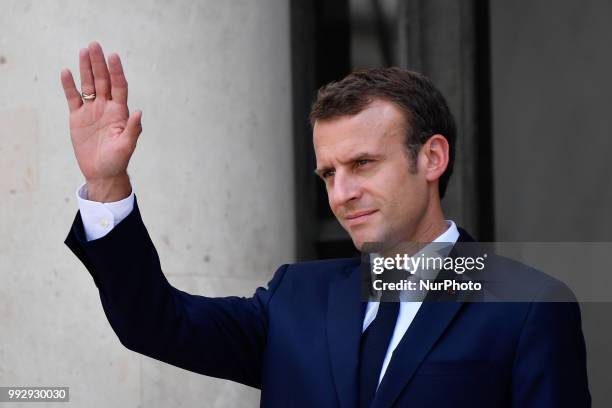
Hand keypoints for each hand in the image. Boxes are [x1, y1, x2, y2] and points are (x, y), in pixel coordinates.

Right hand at [61, 42, 140, 200]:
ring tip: (83, 51)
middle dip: (99, 63)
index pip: (119, 86)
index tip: (113, 56)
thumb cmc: (117, 161)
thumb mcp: (127, 146)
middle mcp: (106, 107)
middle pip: (102, 80)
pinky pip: (73, 98)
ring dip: (86, 69)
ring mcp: (92, 110)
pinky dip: (69, 86)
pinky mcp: (78, 117)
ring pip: (88, 85)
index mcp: (120, 112)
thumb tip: (139, 112)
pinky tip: (66, 72)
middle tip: (95, 45)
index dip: (116, 72)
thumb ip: (133, 129)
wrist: (102, 172)